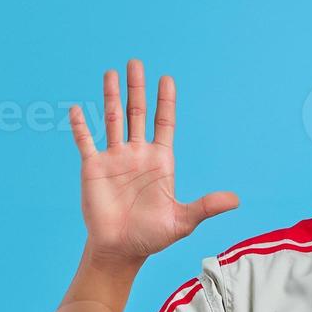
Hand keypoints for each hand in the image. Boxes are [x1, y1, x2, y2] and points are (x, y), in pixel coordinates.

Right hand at [69, 59, 238, 266]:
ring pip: (112, 120)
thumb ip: (206, 206)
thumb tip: (235, 199)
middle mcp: (137, 154)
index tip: (167, 79)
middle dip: (137, 89)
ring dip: (111, 96)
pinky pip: (86, 142)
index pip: (164, 124)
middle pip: (137, 113)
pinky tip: (77, 109)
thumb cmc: (152, 236)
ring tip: (111, 72)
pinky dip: (81, 126)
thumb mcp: (183, 220)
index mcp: (160, 161)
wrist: (122, 249)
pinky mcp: (93, 168)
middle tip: (136, 62)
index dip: (166, 102)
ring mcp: (114, 159)